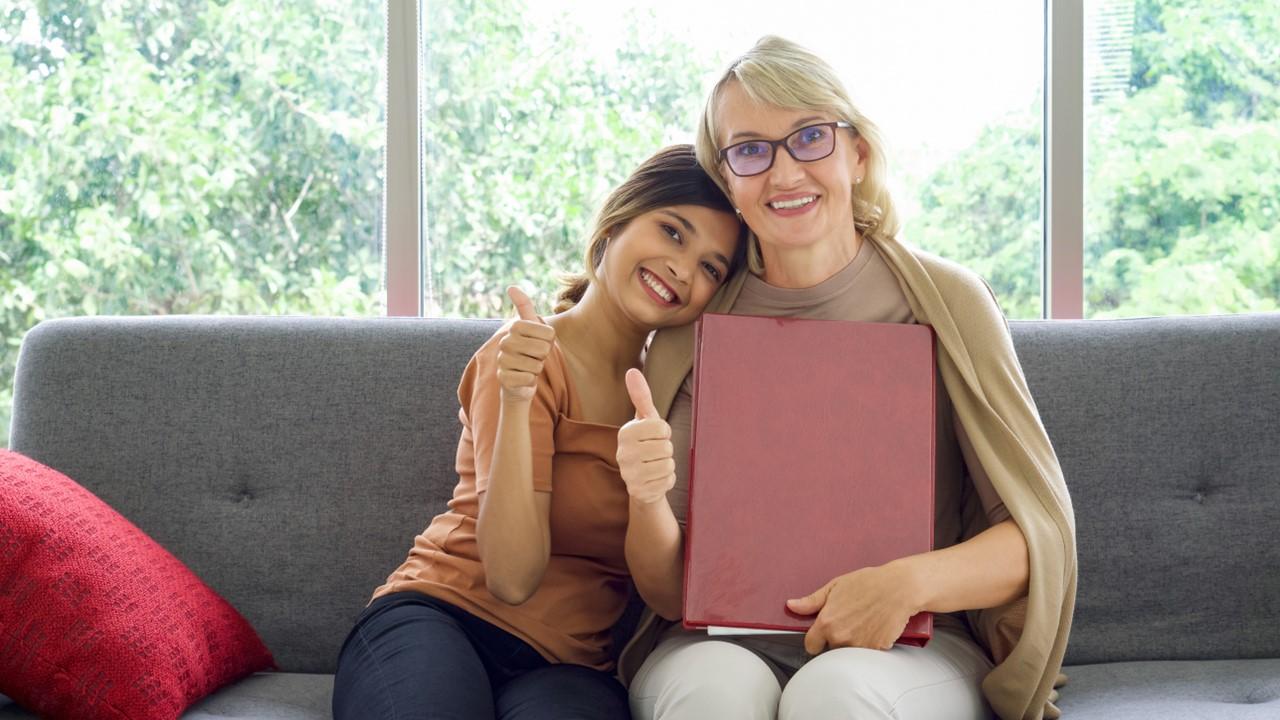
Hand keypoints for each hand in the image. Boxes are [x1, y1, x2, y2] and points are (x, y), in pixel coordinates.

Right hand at [496, 286, 555, 401]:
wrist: (519, 380)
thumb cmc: (529, 351)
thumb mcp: (531, 327)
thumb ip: (524, 306)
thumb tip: (510, 287)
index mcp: (515, 327)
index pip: (548, 334)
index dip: (550, 341)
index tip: (541, 343)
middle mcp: (505, 342)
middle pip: (543, 349)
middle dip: (543, 356)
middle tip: (534, 357)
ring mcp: (503, 361)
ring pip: (536, 365)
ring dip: (537, 369)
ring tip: (528, 367)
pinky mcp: (504, 379)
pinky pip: (529, 379)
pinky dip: (531, 381)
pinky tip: (523, 379)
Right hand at [616, 369, 675, 504]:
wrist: (640, 479)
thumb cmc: (645, 443)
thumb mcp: (645, 419)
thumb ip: (641, 396)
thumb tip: (631, 371)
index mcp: (625, 433)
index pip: (662, 428)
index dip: (664, 432)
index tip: (654, 436)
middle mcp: (623, 454)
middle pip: (666, 448)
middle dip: (666, 450)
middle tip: (655, 452)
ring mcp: (630, 475)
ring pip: (669, 465)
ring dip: (667, 465)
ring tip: (655, 465)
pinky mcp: (639, 492)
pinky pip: (668, 481)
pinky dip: (667, 480)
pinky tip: (655, 478)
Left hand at [785, 562, 920, 654]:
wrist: (899, 588)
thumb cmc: (868, 583)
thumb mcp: (835, 586)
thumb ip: (811, 601)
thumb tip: (791, 606)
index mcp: (827, 623)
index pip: (810, 645)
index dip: (815, 639)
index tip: (821, 634)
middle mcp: (840, 638)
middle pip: (831, 648)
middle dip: (836, 638)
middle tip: (849, 620)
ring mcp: (859, 646)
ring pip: (848, 651)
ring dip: (853, 642)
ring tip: (863, 622)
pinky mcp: (876, 650)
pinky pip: (867, 653)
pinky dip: (870, 643)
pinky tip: (874, 628)